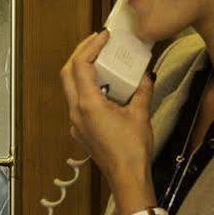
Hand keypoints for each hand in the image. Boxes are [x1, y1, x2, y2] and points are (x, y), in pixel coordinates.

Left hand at [60, 31, 156, 209]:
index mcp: (88, 104)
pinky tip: (104, 86)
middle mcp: (76, 112)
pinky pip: (77, 101)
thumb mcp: (141, 114)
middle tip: (97, 42)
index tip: (103, 36)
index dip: (90, 46)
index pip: (80, 65)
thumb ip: (142, 90)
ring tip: (102, 60)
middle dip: (80, 53)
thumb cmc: (132, 151)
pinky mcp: (80, 130)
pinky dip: (87, 87)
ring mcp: (75, 122)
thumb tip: (145, 75)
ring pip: (70, 87)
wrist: (126, 178)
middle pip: (67, 73)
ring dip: (82, 70)